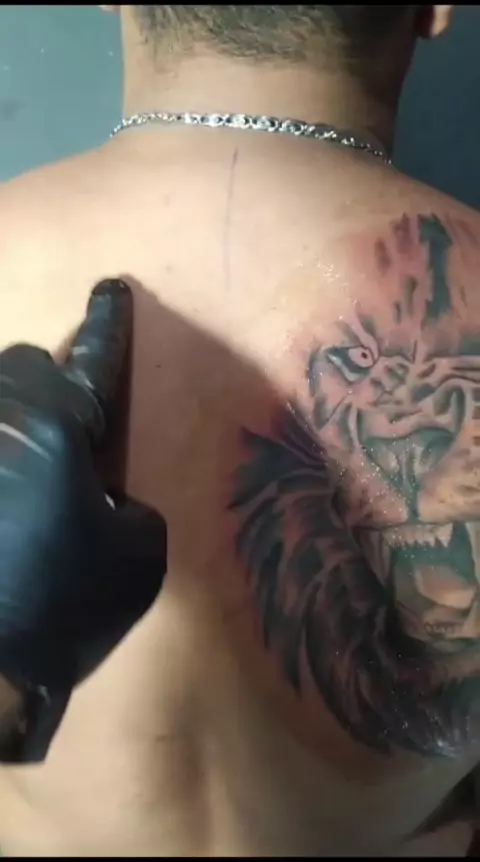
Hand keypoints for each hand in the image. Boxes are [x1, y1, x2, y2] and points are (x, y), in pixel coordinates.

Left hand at [0, 279, 166, 754]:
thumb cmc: (67, 604)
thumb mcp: (140, 555)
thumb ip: (127, 502)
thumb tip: (104, 498)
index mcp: (59, 429)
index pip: (93, 358)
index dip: (109, 323)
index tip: (111, 287)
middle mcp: (0, 420)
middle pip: (23, 359)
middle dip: (45, 387)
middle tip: (60, 440)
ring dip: (12, 420)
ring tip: (22, 475)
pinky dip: (2, 460)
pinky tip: (7, 501)